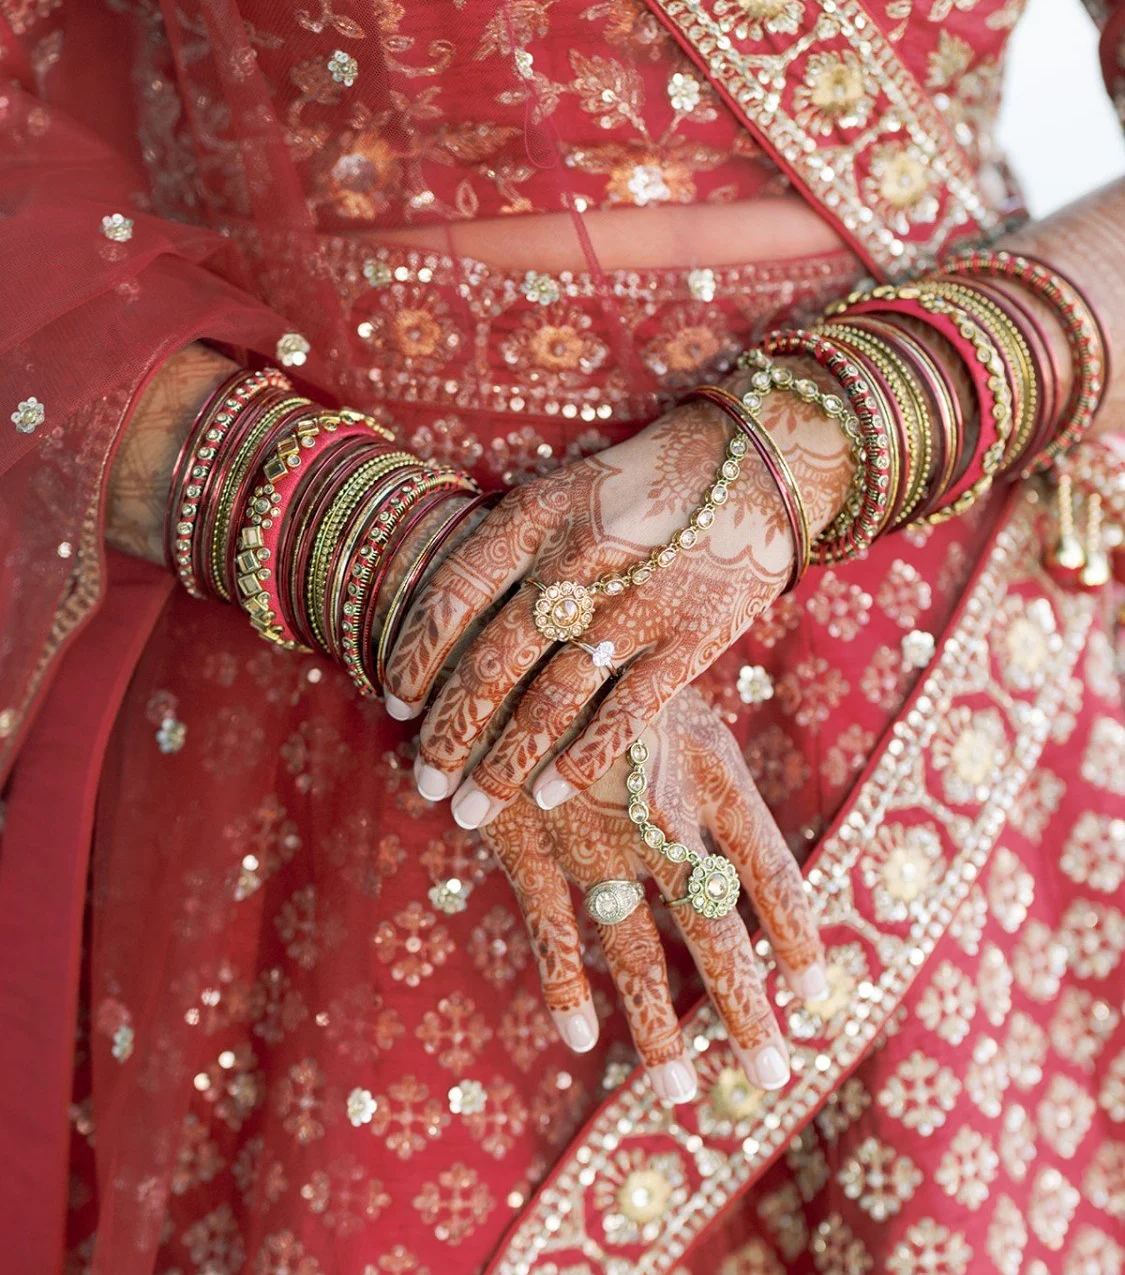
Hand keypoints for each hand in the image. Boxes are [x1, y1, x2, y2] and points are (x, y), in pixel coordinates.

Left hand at [385, 383, 851, 830]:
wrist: (757, 464)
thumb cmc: (643, 482)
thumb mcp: (563, 491)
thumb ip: (510, 552)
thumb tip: (443, 627)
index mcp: (534, 517)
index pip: (450, 596)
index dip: (416, 657)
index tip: (396, 706)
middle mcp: (575, 563)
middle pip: (492, 664)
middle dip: (451, 734)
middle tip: (424, 784)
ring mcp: (634, 606)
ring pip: (550, 702)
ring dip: (503, 764)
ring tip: (471, 810)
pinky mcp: (689, 640)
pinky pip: (624, 714)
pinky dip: (581, 760)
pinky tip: (547, 796)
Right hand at [482, 687, 826, 1102]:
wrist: (500, 625)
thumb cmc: (601, 657)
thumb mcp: (672, 693)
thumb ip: (703, 766)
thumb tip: (736, 842)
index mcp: (708, 769)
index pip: (772, 869)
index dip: (798, 935)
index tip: (823, 996)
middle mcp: (658, 811)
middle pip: (713, 929)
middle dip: (744, 1007)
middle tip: (776, 1075)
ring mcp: (590, 835)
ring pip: (633, 951)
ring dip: (656, 1026)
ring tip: (679, 1094)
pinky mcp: (526, 843)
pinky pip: (552, 933)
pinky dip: (565, 989)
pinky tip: (583, 1042)